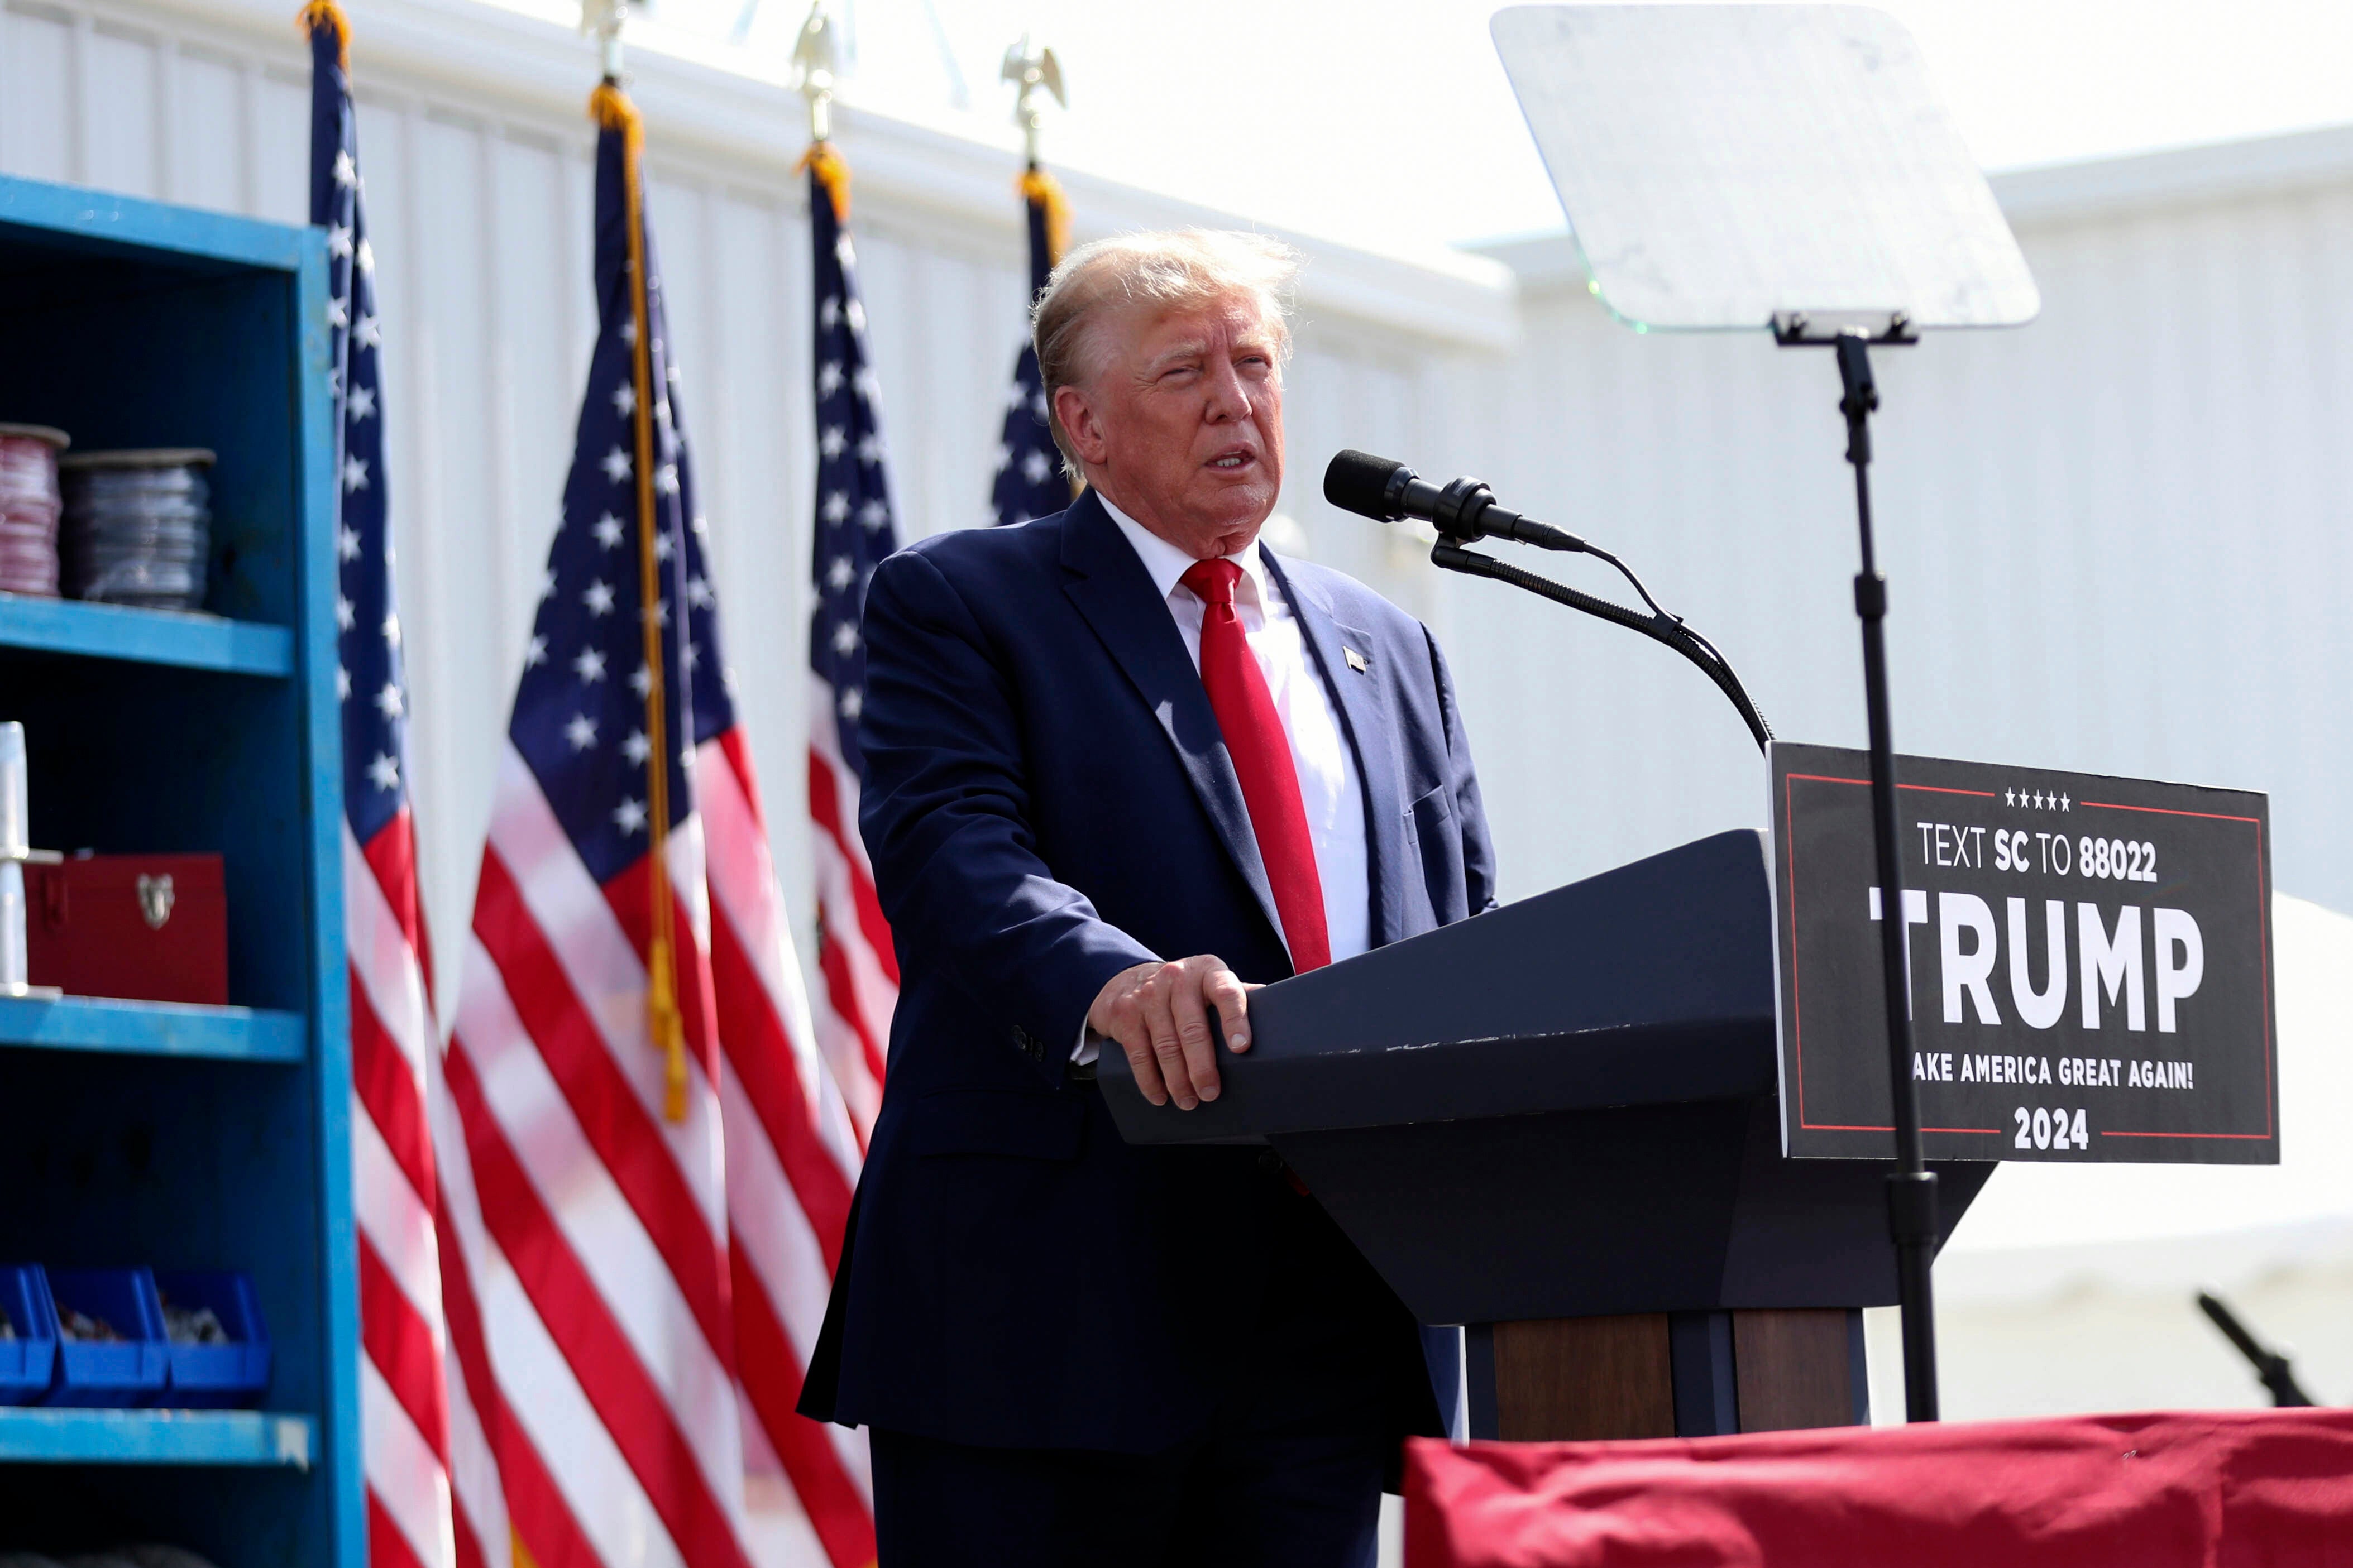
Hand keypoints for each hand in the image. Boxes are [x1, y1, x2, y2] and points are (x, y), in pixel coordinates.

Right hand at [1087, 956, 1254, 1110]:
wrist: (1128, 979)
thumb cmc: (1186, 991)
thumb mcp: (1211, 984)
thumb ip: (1239, 997)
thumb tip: (1281, 1019)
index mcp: (1208, 971)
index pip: (1226, 993)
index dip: (1235, 1020)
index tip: (1242, 1048)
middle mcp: (1177, 977)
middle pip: (1193, 1028)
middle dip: (1202, 1066)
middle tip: (1211, 1093)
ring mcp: (1148, 994)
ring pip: (1165, 1045)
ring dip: (1177, 1080)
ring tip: (1189, 1101)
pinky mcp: (1125, 1012)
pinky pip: (1139, 1052)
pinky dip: (1149, 1080)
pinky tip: (1159, 1096)